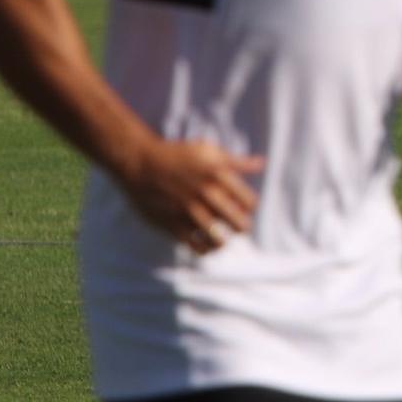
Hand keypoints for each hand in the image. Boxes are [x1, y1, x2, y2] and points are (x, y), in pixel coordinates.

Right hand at [115, 137, 265, 253]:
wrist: (139, 163)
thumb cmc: (176, 155)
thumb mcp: (207, 151)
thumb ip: (236, 161)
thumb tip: (261, 164)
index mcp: (218, 175)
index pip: (250, 202)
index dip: (250, 207)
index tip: (244, 207)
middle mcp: (206, 194)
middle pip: (239, 224)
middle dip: (242, 226)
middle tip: (237, 225)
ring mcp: (189, 211)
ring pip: (219, 239)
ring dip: (224, 241)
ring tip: (223, 238)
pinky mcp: (172, 224)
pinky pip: (196, 247)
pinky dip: (205, 250)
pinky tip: (206, 245)